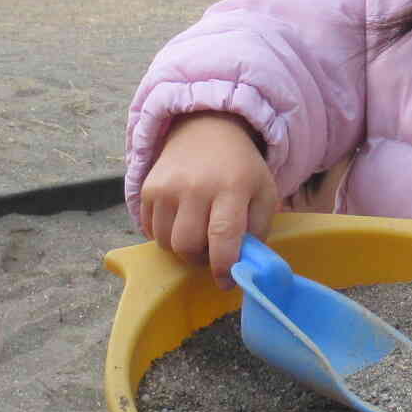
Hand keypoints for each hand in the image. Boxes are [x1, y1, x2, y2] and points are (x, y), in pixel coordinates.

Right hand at [139, 112, 278, 281]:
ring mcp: (167, 186)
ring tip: (197, 235)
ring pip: (166, 242)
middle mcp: (195, 186)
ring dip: (182, 249)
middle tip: (211, 252)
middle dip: (200, 259)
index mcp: (232, 187)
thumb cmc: (240, 168)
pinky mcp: (148, 187)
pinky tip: (181, 222)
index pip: (223, 237)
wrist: (206, 128)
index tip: (226, 282)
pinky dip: (166, 236)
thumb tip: (244, 265)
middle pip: (188, 245)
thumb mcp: (264, 192)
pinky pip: (150, 230)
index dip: (224, 267)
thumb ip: (259, 230)